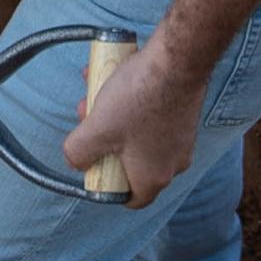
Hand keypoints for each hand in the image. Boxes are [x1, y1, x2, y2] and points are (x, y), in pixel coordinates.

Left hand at [55, 34, 203, 205]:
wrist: (177, 61)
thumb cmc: (138, 99)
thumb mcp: (96, 129)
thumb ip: (78, 153)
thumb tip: (74, 161)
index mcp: (154, 176)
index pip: (133, 199)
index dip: (110, 188)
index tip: (96, 169)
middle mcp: (174, 162)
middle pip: (132, 163)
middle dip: (104, 142)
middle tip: (90, 119)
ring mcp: (182, 139)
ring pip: (139, 137)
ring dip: (115, 119)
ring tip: (98, 91)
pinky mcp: (185, 115)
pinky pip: (153, 118)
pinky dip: (134, 104)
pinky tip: (116, 78)